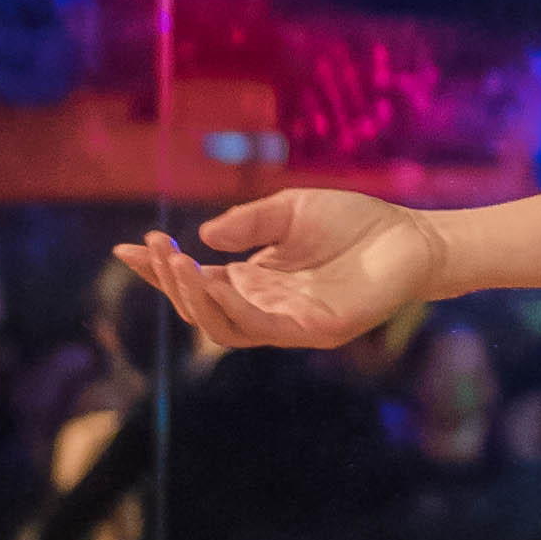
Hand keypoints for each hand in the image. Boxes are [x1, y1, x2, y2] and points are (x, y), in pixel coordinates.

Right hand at [117, 188, 445, 362]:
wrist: (413, 236)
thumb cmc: (354, 223)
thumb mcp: (290, 210)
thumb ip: (249, 224)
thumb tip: (204, 238)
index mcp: (255, 280)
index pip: (196, 282)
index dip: (159, 270)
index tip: (127, 248)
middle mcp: (266, 306)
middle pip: (201, 310)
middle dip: (171, 283)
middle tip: (156, 250)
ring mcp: (290, 323)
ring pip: (225, 327)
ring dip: (196, 299)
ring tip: (178, 265)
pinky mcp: (317, 330)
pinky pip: (265, 327)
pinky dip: (236, 308)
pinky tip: (217, 282)